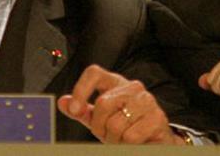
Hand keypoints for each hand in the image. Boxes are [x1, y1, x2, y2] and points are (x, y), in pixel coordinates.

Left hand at [57, 64, 183, 143]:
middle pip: (102, 103)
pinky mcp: (157, 118)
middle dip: (99, 127)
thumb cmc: (126, 127)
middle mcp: (132, 87)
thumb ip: (82, 111)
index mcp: (116, 83)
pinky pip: (130, 136)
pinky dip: (127, 146)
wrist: (155, 141)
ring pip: (116, 124)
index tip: (74, 110)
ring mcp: (147, 100)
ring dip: (114, 140)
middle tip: (107, 135)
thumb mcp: (100, 119)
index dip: (80, 89)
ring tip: (122, 139)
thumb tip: (62, 102)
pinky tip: (135, 143)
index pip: (94, 73)